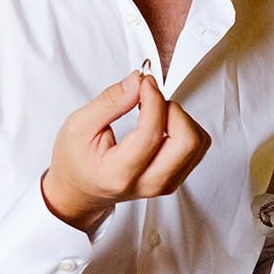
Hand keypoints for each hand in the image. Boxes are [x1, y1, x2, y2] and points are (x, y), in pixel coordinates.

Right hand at [42, 70, 210, 230]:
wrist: (79, 191)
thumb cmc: (75, 161)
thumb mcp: (79, 126)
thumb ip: (110, 101)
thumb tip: (138, 81)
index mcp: (119, 173)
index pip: (152, 133)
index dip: (153, 99)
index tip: (144, 82)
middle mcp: (148, 183)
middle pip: (187, 141)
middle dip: (172, 109)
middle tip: (151, 100)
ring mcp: (165, 184)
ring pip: (197, 142)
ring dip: (179, 117)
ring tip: (153, 112)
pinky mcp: (175, 179)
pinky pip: (197, 147)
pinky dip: (184, 126)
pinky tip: (160, 123)